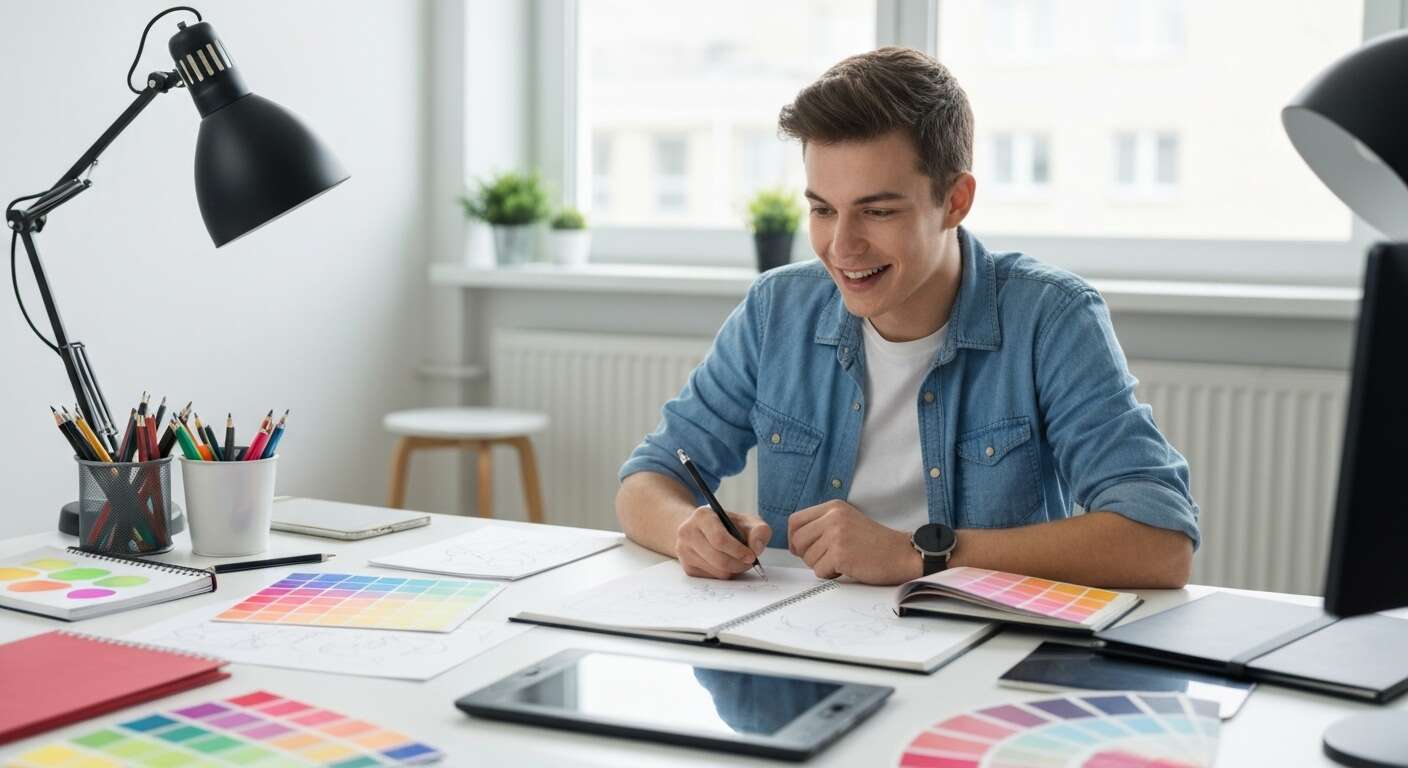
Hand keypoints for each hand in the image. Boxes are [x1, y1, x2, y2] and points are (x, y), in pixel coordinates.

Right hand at [675, 506, 770, 578]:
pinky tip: (726, 564)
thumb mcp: (747, 521)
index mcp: (702, 516)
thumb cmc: (728, 525)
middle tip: (748, 562)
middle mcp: (687, 532)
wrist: (704, 530)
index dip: (738, 551)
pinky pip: (712, 578)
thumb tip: (756, 547)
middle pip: (718, 559)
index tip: (751, 556)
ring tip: (738, 561)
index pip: (719, 539)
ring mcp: (684, 551)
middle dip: (739, 564)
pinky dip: (724, 574)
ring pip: (716, 571)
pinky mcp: (687, 567)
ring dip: (733, 570)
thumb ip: (759, 530)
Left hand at [788, 500, 921, 584]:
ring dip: (821, 566)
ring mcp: (837, 535)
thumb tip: (794, 543)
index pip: (795, 520)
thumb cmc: (875, 543)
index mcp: (833, 507)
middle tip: (825, 559)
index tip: (802, 549)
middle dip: (807, 555)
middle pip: (798, 540)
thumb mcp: (847, 522)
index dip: (794, 538)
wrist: (901, 554)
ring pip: (808, 558)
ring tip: (842, 562)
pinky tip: (846, 568)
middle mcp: (833, 518)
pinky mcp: (841, 554)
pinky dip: (830, 575)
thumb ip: (822, 526)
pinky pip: (819, 571)